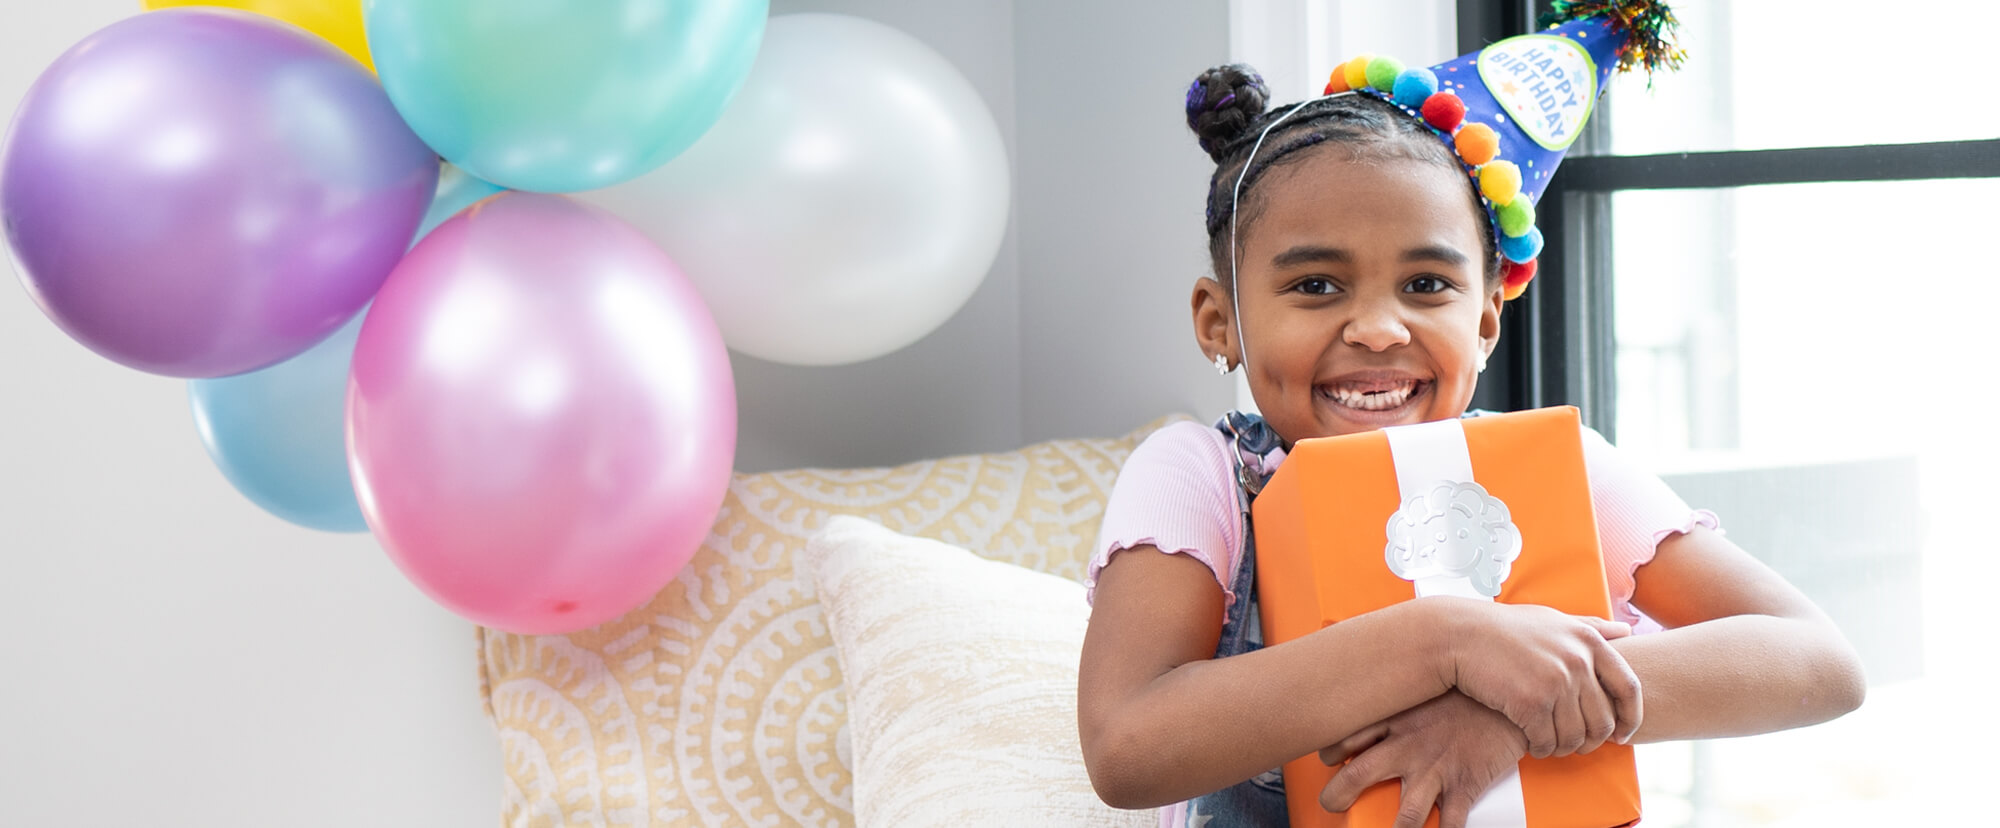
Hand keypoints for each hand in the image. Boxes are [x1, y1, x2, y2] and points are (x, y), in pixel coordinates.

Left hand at [1316, 691, 1526, 827]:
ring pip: (1405, 812)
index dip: (1329, 751)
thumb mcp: (1426, 686)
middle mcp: (1409, 746)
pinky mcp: (1465, 785)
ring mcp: (1436, 769)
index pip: (1347, 737)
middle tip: (1331, 803)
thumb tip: (1380, 690)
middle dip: (1337, 794)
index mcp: (1396, 719)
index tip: (1326, 758)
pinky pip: (1450, 822)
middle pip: (1358, 774)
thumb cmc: (1469, 690)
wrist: (1511, 694)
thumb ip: (1402, 695)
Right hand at [1437, 598, 1641, 758]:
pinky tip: (1532, 742)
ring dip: (1563, 748)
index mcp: (1588, 641)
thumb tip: (1627, 632)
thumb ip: (1592, 627)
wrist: (1459, 635)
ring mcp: (1554, 683)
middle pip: (1602, 721)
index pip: (1629, 688)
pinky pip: (1546, 741)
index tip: (1623, 735)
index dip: (1631, 717)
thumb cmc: (1505, 628)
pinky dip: (1541, 748)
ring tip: (1551, 744)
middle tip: (1576, 745)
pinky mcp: (1529, 703)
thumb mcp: (1553, 619)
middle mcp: (1577, 661)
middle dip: (1591, 741)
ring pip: (1574, 737)